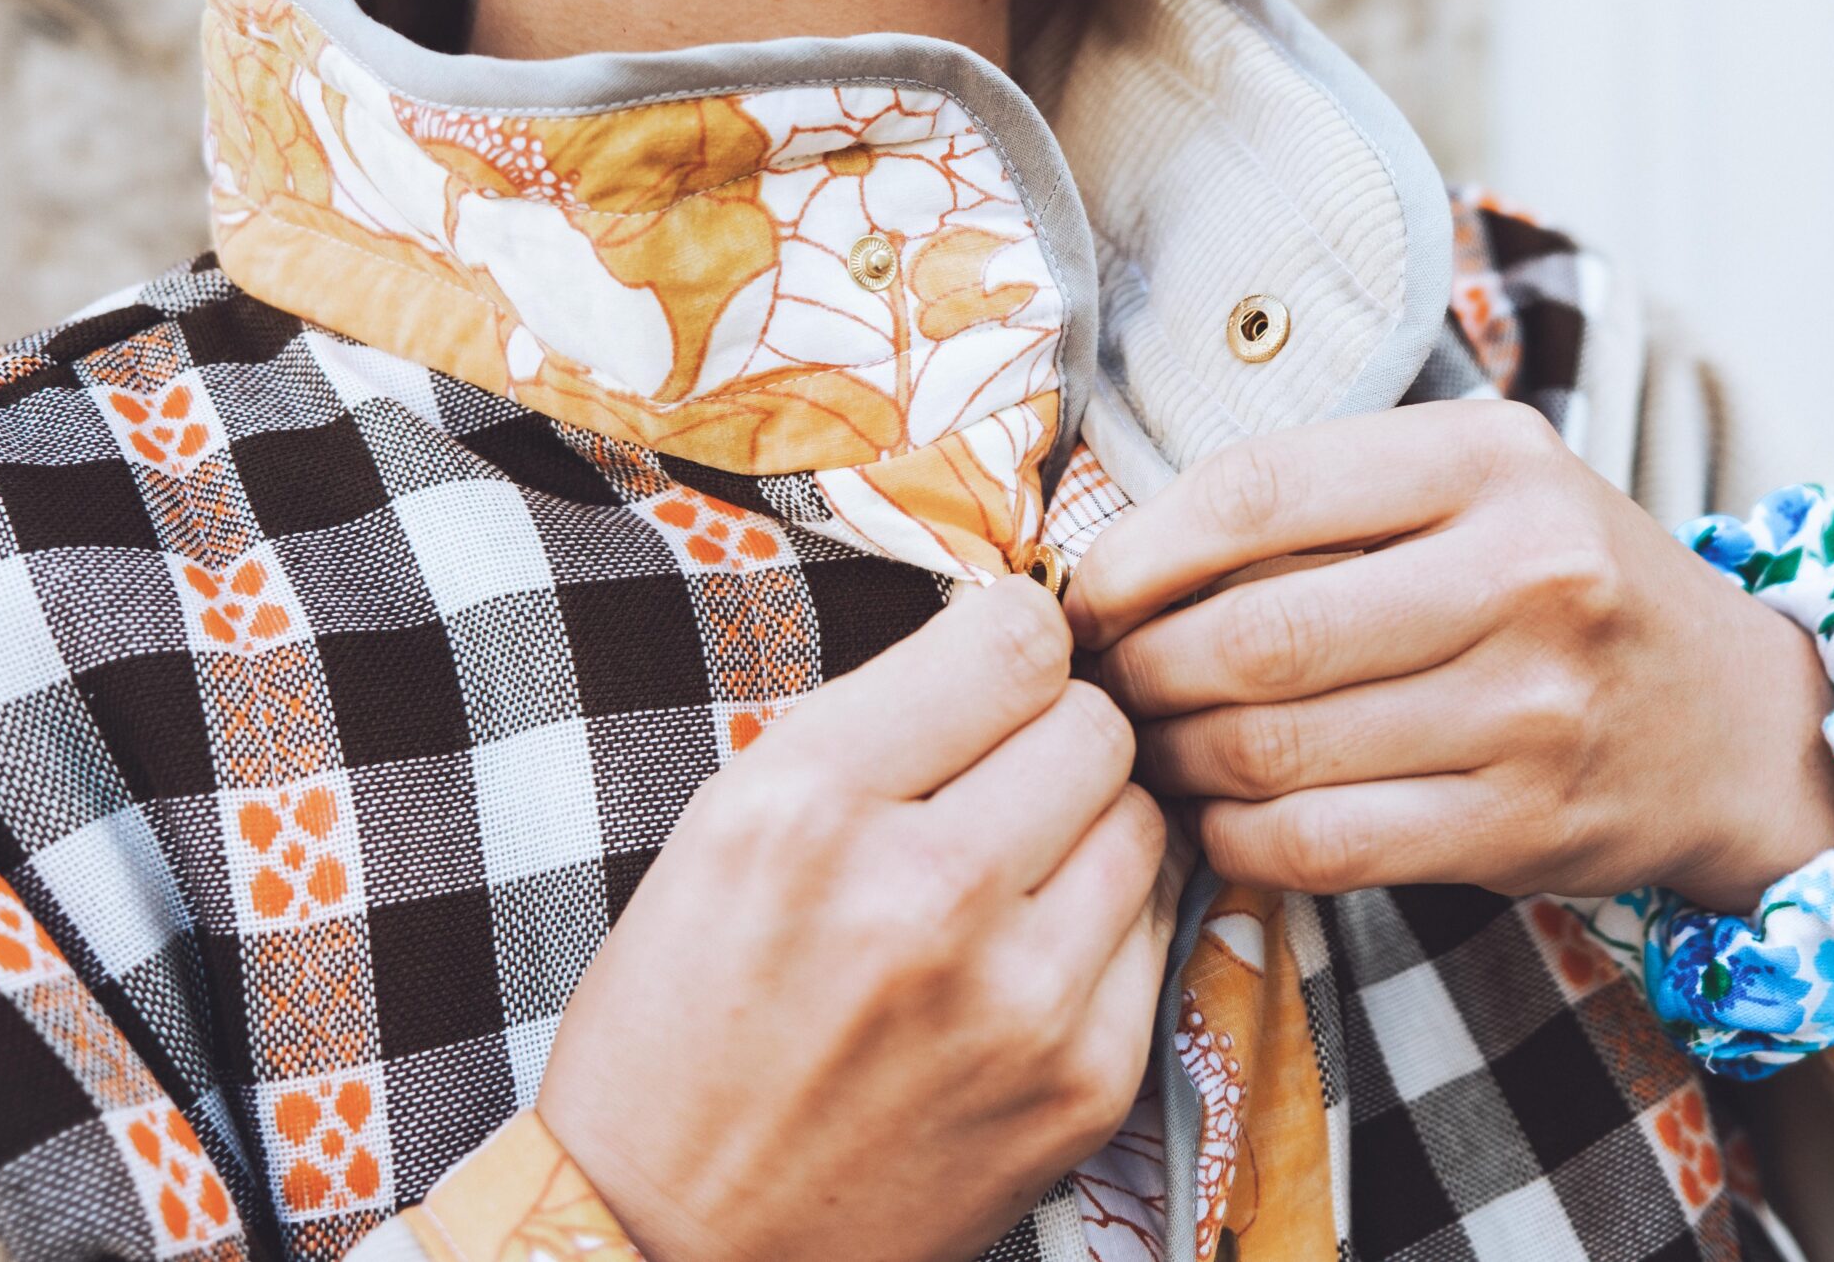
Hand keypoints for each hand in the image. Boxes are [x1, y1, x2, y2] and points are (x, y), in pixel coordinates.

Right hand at [538, 579, 1174, 1261]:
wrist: (673, 1242)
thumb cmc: (687, 1022)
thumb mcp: (729, 827)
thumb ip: (877, 721)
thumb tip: (1015, 633)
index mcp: (808, 805)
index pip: (1015, 636)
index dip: (1014, 642)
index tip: (994, 675)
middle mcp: (923, 891)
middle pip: (1094, 721)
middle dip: (1052, 736)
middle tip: (997, 785)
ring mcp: (1018, 995)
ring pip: (1145, 816)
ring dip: (1091, 826)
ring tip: (1013, 873)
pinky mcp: (1085, 1079)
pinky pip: (1161, 926)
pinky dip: (1110, 924)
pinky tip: (1032, 955)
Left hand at [1067, 400, 1833, 909]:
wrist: (1732, 720)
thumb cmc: (1563, 583)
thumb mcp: (1481, 485)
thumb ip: (1329, 496)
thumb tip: (1122, 552)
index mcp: (1491, 459)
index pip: (1258, 490)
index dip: (1138, 550)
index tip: (1085, 592)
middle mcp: (1525, 574)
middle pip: (1253, 632)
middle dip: (1140, 668)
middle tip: (1100, 683)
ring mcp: (1530, 709)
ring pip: (1274, 747)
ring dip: (1172, 757)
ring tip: (1142, 746)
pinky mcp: (1522, 825)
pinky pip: (1320, 844)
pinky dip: (1234, 837)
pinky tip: (1211, 814)